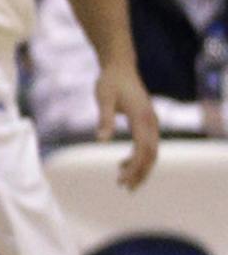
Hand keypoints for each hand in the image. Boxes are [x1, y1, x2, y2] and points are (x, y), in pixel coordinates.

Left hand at [98, 51, 160, 189]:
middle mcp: (151, 121)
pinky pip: (148, 146)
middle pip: (151, 155)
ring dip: (140, 168)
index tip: (122, 180)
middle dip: (140, 173)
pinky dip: (139, 158)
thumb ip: (104, 118)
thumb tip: (102, 140)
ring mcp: (152, 122)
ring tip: (123, 182)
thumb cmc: (110, 81)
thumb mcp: (103, 97)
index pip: (143, 149)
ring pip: (152, 152)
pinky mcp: (148, 123)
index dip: (135, 167)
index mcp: (142, 117)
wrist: (120, 66)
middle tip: (124, 187)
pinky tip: (123, 164)